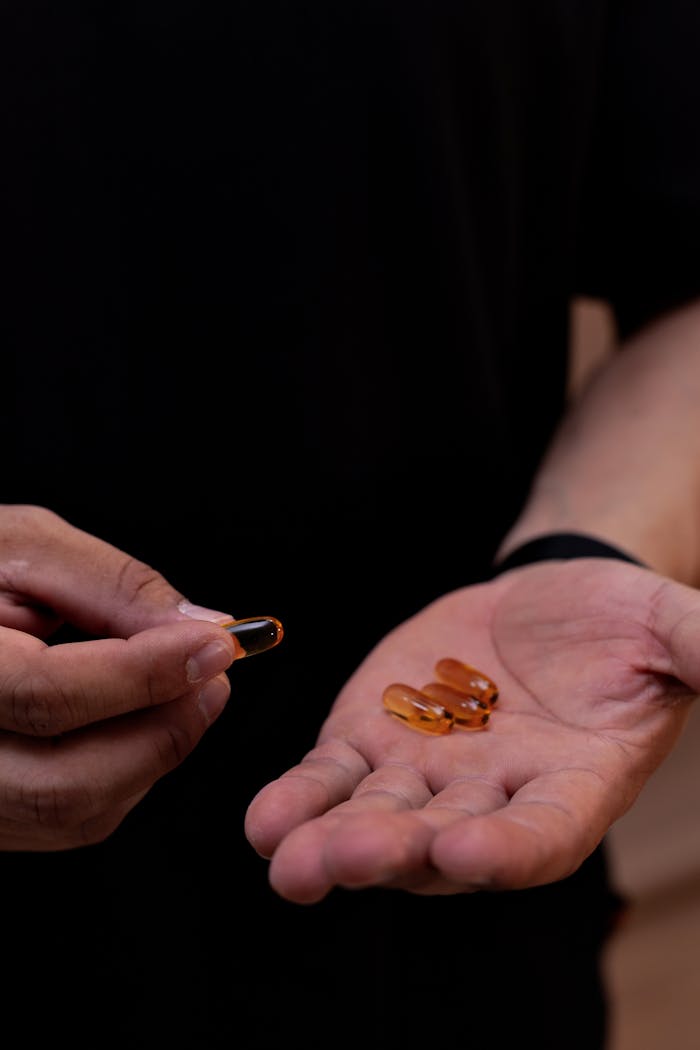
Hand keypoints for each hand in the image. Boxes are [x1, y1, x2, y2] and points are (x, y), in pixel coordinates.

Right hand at [0, 504, 239, 849]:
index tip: (214, 645)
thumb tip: (204, 629)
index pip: (47, 695)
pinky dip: (128, 773)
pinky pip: (71, 819)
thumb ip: (114, 587)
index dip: (143, 676)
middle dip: (162, 732)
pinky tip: (142, 719)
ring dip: (154, 755)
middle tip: (215, 677)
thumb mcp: (31, 547)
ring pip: (77, 812)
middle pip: (64, 783)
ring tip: (186, 690)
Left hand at [245, 558, 699, 901]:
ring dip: (331, 841)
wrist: (548, 602)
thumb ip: (698, 650)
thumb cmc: (621, 624)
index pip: (542, 836)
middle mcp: (494, 800)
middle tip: (345, 859)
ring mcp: (426, 776)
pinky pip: (333, 779)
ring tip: (288, 860)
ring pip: (376, 819)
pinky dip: (300, 800)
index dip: (508, 848)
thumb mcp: (669, 630)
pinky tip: (266, 821)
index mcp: (573, 788)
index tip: (467, 851)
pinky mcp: (373, 739)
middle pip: (443, 842)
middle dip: (395, 852)